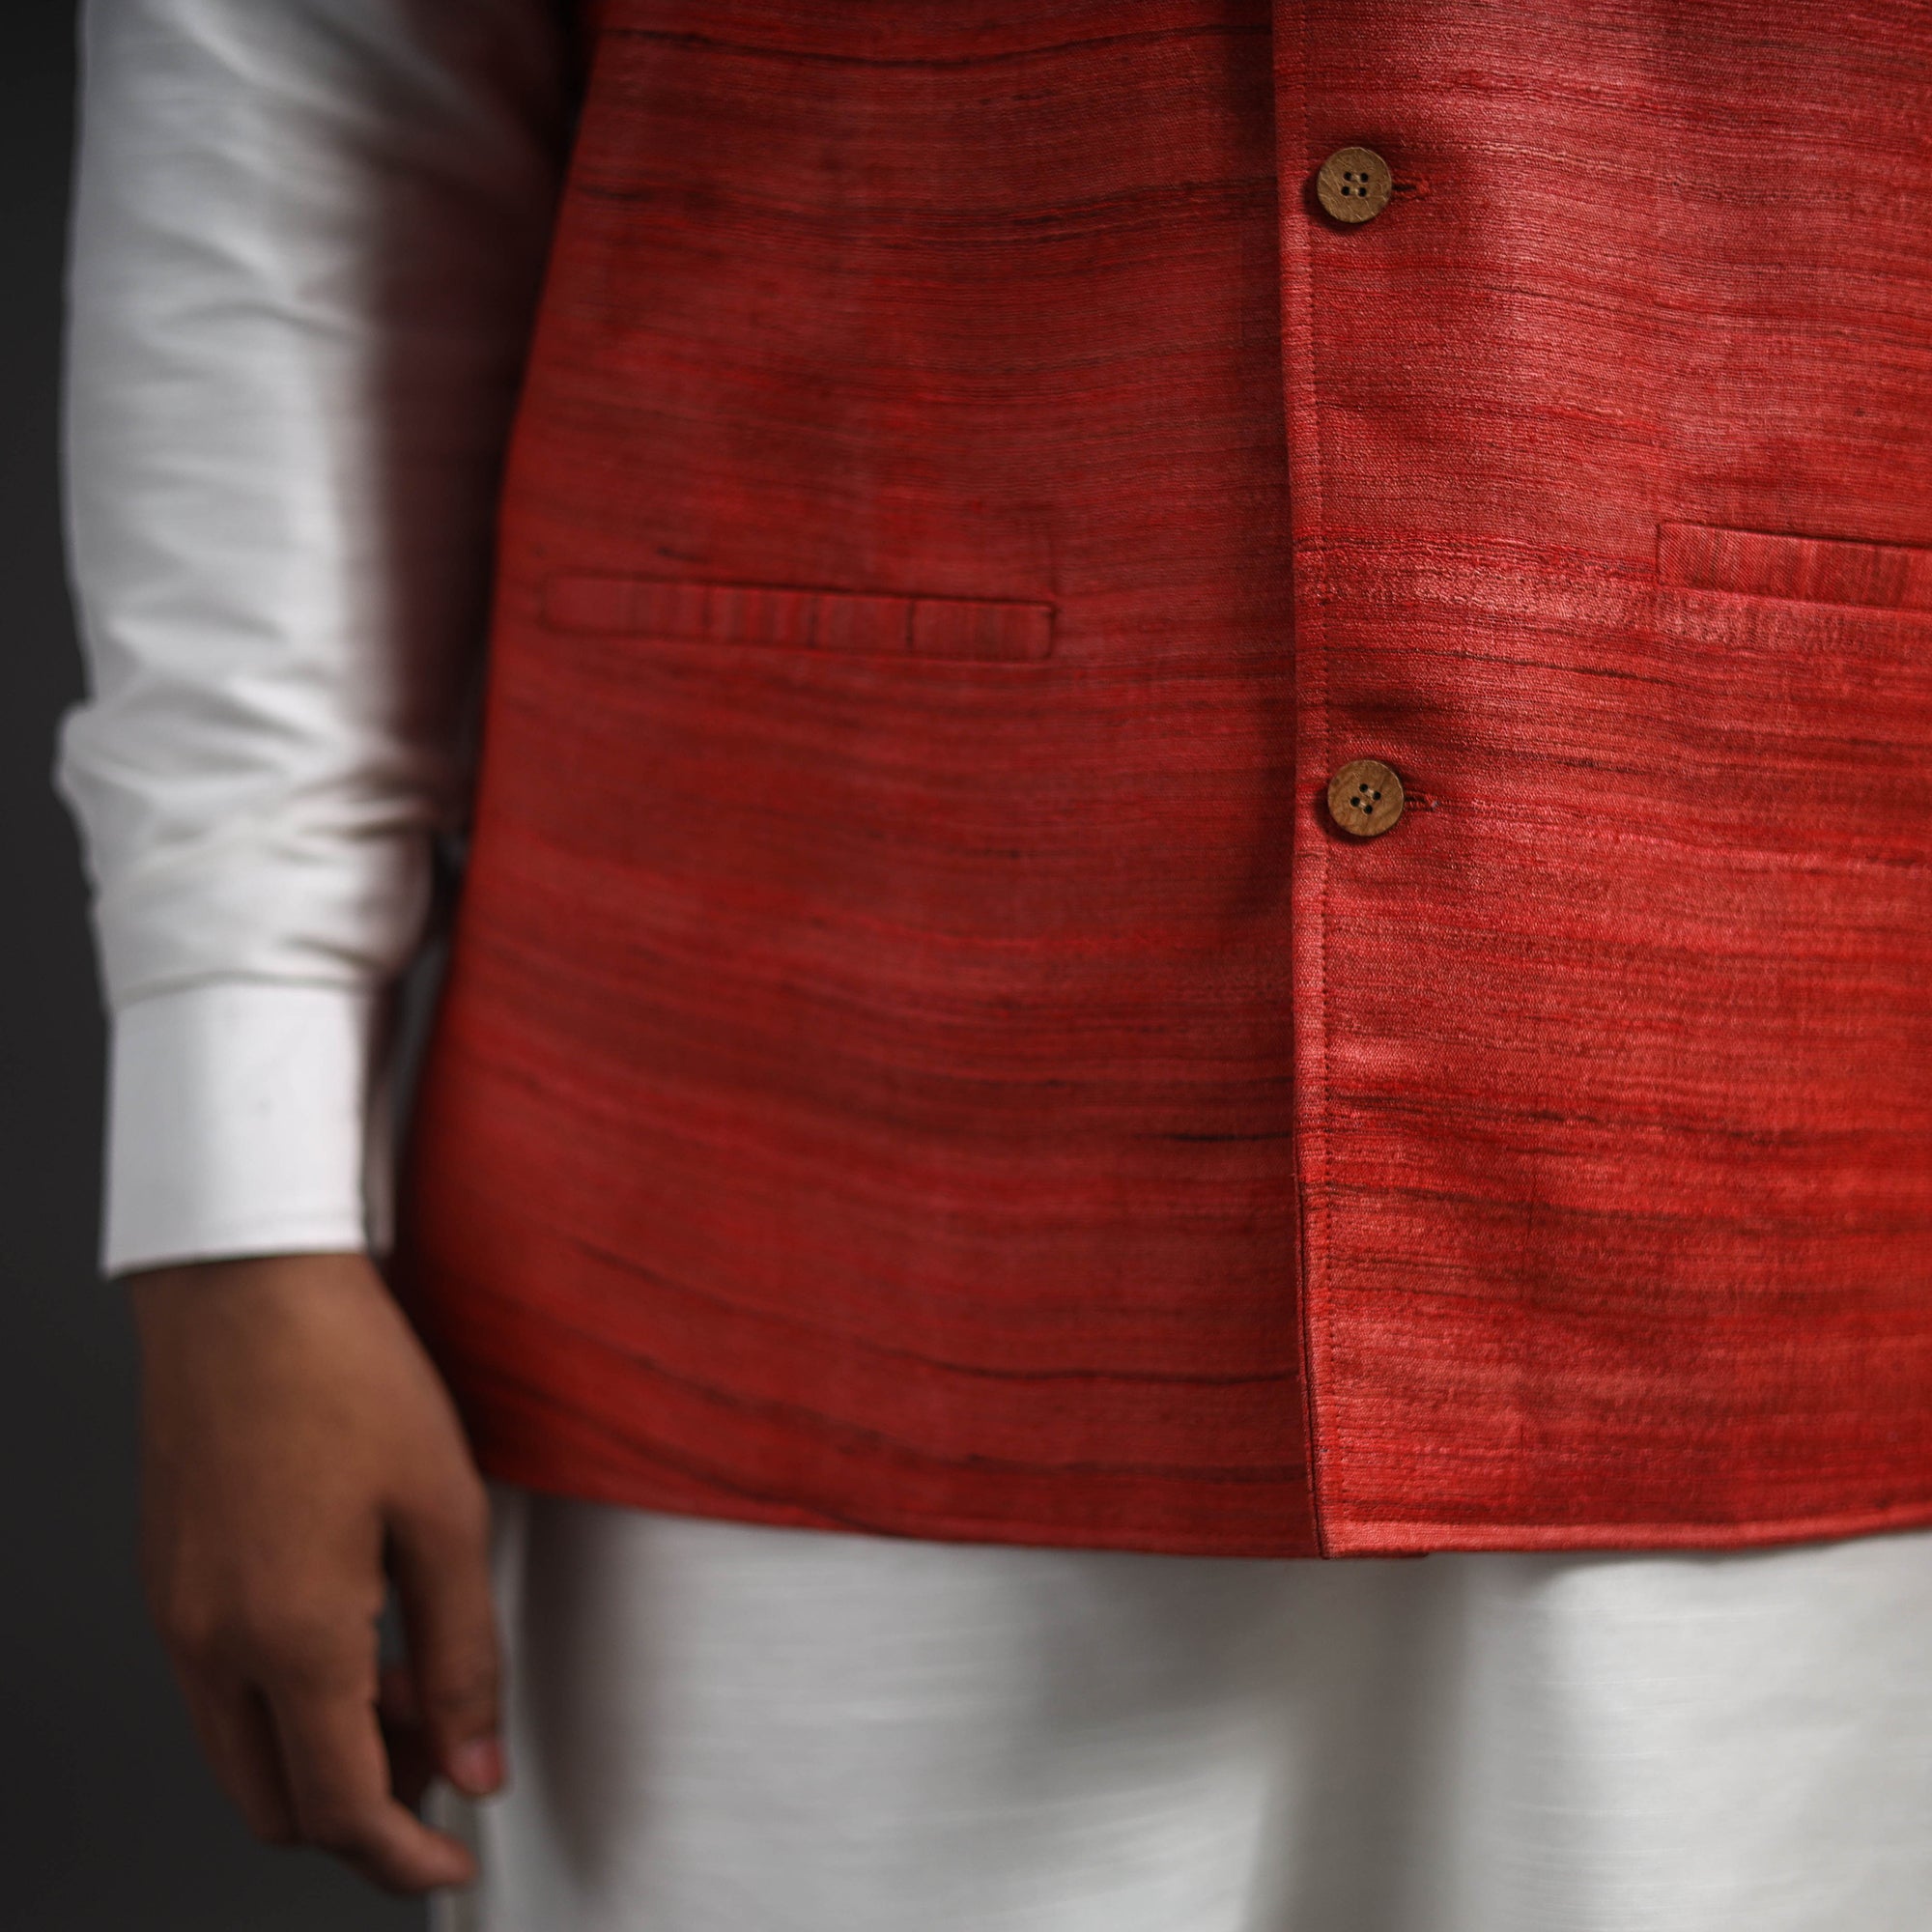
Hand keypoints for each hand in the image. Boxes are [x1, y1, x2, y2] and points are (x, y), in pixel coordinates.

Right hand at [128, 1250, 502, 1893]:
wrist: (248, 1285)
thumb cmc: (346, 1375)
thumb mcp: (444, 1515)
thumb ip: (466, 1654)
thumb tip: (479, 1762)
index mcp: (289, 1639)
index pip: (343, 1811)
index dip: (407, 1857)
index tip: (454, 1861)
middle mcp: (211, 1644)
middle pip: (278, 1804)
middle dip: (364, 1811)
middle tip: (446, 1756)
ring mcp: (175, 1614)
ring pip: (242, 1750)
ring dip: (323, 1753)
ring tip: (412, 1678)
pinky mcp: (168, 1578)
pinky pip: (219, 1687)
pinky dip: (285, 1698)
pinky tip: (354, 1630)